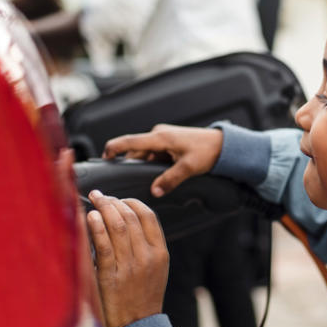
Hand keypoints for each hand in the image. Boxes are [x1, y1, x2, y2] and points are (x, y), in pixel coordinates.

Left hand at [87, 190, 168, 326]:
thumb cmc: (142, 299)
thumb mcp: (155, 270)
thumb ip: (147, 247)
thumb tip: (128, 221)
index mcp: (160, 253)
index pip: (148, 216)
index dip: (131, 202)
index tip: (118, 199)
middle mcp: (147, 257)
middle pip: (130, 217)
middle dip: (113, 201)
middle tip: (100, 195)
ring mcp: (129, 266)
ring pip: (117, 226)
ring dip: (104, 209)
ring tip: (94, 201)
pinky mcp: (110, 276)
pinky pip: (103, 245)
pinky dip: (96, 227)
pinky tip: (89, 217)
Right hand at [103, 124, 222, 196]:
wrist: (222, 144)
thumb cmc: (207, 151)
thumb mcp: (188, 168)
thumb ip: (170, 180)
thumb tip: (154, 192)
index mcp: (160, 137)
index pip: (130, 141)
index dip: (114, 148)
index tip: (104, 158)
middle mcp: (159, 134)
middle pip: (136, 151)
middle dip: (131, 165)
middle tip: (129, 182)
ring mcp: (163, 137)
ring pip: (145, 154)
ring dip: (145, 166)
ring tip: (150, 180)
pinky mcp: (168, 142)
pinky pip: (154, 154)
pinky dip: (153, 164)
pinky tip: (159, 175)